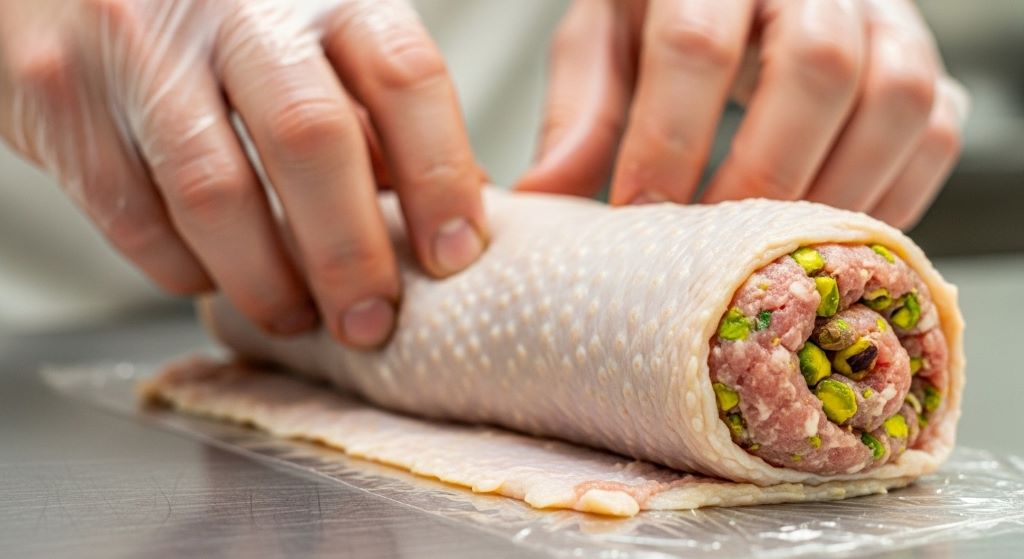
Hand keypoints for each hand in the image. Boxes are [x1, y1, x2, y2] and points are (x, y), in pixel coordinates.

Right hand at [0, 0, 487, 346]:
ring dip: (266, 281)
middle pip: (312, 139)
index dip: (440, 177)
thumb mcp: (311, 36)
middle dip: (350, 254)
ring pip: (215, 193)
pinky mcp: (61, 95)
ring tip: (297, 318)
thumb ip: (374, 112)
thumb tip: (451, 208)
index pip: (404, 76)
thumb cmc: (218, 18)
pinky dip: (185, 269)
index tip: (455, 256)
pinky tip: (214, 278)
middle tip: (372, 322)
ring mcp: (139, 46)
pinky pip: (133, 216)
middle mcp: (233, 7)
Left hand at [517, 0, 968, 229]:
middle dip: (757, 173)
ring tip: (771, 255)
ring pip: (893, 99)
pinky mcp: (927, 64)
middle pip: (814, 66)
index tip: (638, 214)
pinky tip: (830, 239)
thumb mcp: (608, 42)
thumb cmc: (667, 14)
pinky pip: (935, 133)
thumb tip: (544, 197)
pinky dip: (889, 197)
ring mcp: (884, 18)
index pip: (696, 40)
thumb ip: (583, 112)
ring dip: (832, 193)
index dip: (666, 138)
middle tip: (709, 251)